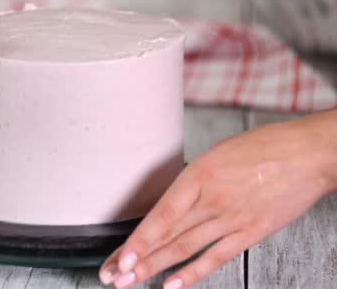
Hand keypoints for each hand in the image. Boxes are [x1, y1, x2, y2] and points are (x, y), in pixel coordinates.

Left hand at [99, 110, 336, 288]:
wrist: (309, 154)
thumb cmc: (265, 147)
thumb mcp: (215, 154)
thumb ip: (192, 182)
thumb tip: (172, 205)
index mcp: (198, 175)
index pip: (160, 216)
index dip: (138, 241)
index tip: (120, 258)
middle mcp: (211, 200)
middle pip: (166, 236)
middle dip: (136, 260)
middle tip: (113, 276)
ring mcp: (231, 219)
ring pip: (184, 249)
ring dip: (155, 269)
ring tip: (131, 283)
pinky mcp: (250, 233)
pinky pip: (216, 257)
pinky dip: (193, 274)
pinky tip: (173, 285)